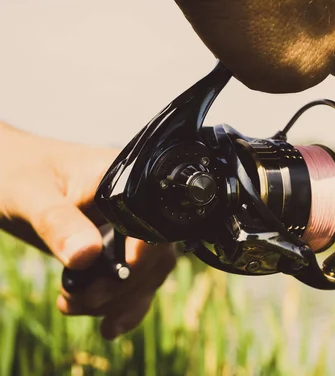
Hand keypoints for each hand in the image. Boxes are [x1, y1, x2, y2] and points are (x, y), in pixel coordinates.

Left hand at [0, 123, 175, 339]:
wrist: (5, 175)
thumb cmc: (14, 172)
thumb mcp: (30, 194)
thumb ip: (58, 222)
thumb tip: (86, 256)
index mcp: (126, 180)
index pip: (154, 222)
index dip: (143, 253)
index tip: (117, 275)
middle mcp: (137, 206)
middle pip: (155, 255)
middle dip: (122, 286)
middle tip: (79, 298)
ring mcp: (129, 230)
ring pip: (147, 275)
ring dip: (118, 301)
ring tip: (73, 305)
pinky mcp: (116, 251)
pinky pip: (134, 284)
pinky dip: (123, 307)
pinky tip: (108, 325)